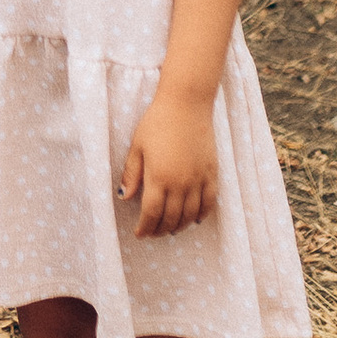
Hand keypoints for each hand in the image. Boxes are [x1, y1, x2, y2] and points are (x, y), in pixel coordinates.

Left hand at [119, 85, 220, 237]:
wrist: (186, 104)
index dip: (145, 228)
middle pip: (171, 218)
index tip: (139, 234)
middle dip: (160, 230)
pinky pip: (209, 203)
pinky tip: (194, 219)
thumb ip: (132, 174)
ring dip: (180, 226)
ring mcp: (198, 179)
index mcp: (158, 177)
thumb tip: (124, 197)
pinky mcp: (212, 173)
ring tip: (171, 229)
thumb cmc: (157, 122)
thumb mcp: (137, 147)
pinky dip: (202, 215)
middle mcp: (180, 183)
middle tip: (153, 233)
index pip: (151, 214)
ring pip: (190, 215)